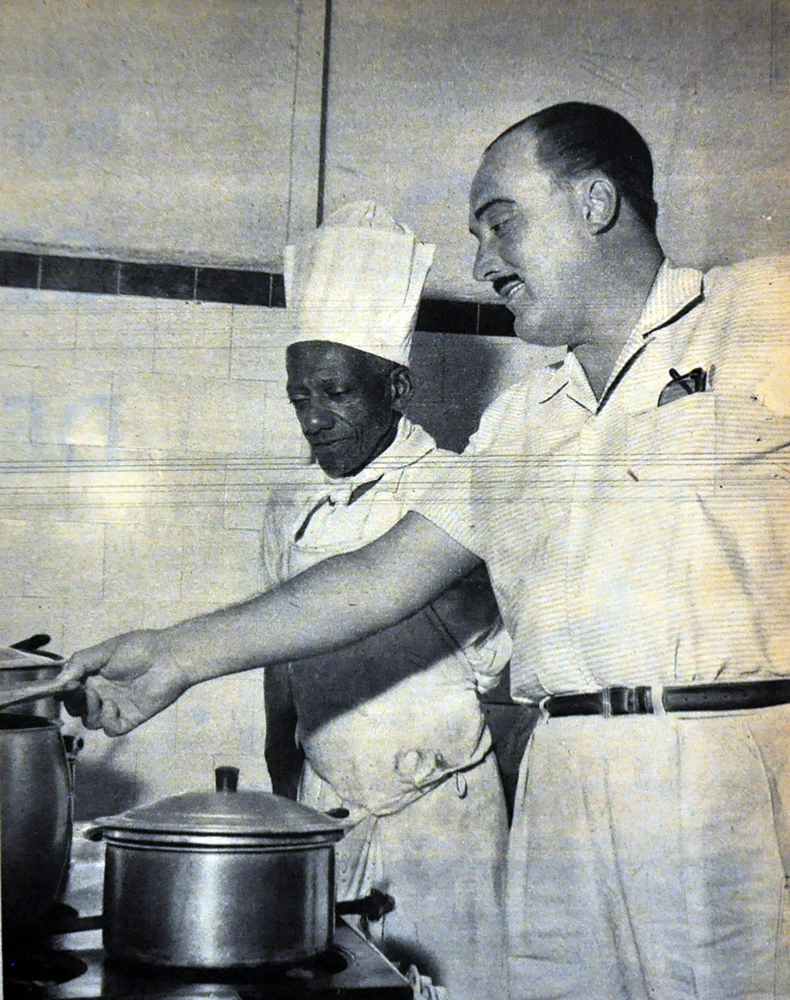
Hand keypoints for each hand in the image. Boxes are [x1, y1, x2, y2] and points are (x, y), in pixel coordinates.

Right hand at [62, 629, 190, 735]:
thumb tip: (60, 679)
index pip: (70, 690)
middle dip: (74, 701)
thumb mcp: (104, 650)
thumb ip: (80, 662)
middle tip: (81, 689)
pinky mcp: (131, 717)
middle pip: (76, 708)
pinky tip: (112, 706)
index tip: (63, 685)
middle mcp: (104, 692)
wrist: (169, 656)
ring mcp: (117, 706)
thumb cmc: (140, 648)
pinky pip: (111, 729)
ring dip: (89, 710)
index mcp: (95, 676)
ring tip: (99, 695)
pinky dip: (106, 720)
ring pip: (90, 721)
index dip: (63, 690)